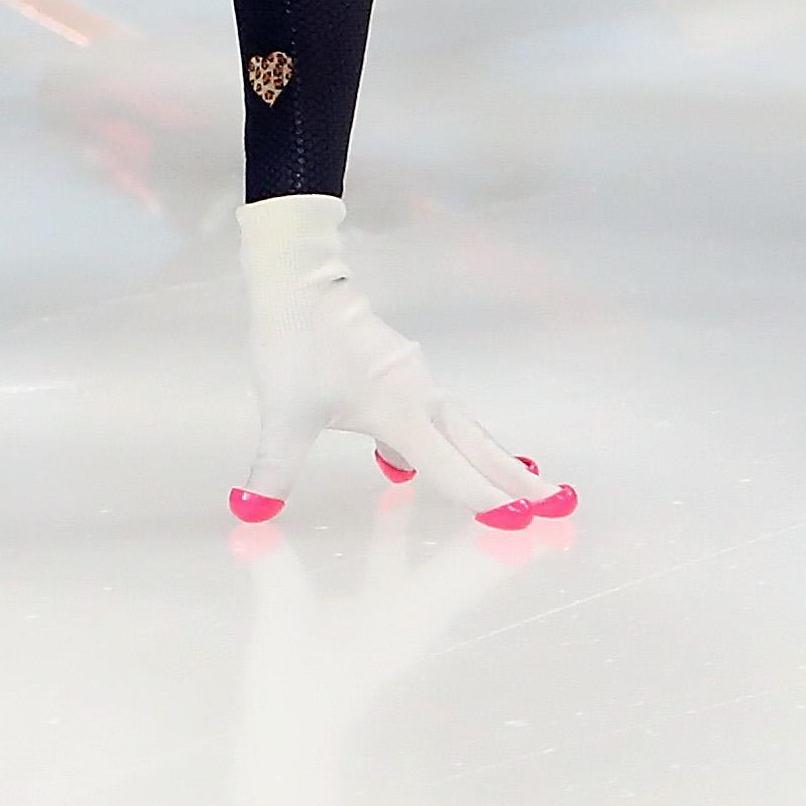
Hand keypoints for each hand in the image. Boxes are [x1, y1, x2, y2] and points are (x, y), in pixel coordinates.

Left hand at [233, 195, 572, 529]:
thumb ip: (273, 469)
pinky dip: (454, 442)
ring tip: (521, 483)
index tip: (520, 523)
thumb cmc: (295, 344)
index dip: (484, 499)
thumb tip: (249, 512)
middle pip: (478, 446)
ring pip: (465, 430)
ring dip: (492, 459)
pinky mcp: (404, 374)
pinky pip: (441, 418)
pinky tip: (413, 467)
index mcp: (400, 412)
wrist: (299, 282)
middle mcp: (420, 398)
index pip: (451, 468)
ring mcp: (416, 382)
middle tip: (557, 503)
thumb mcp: (282, 415)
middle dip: (514, 478)